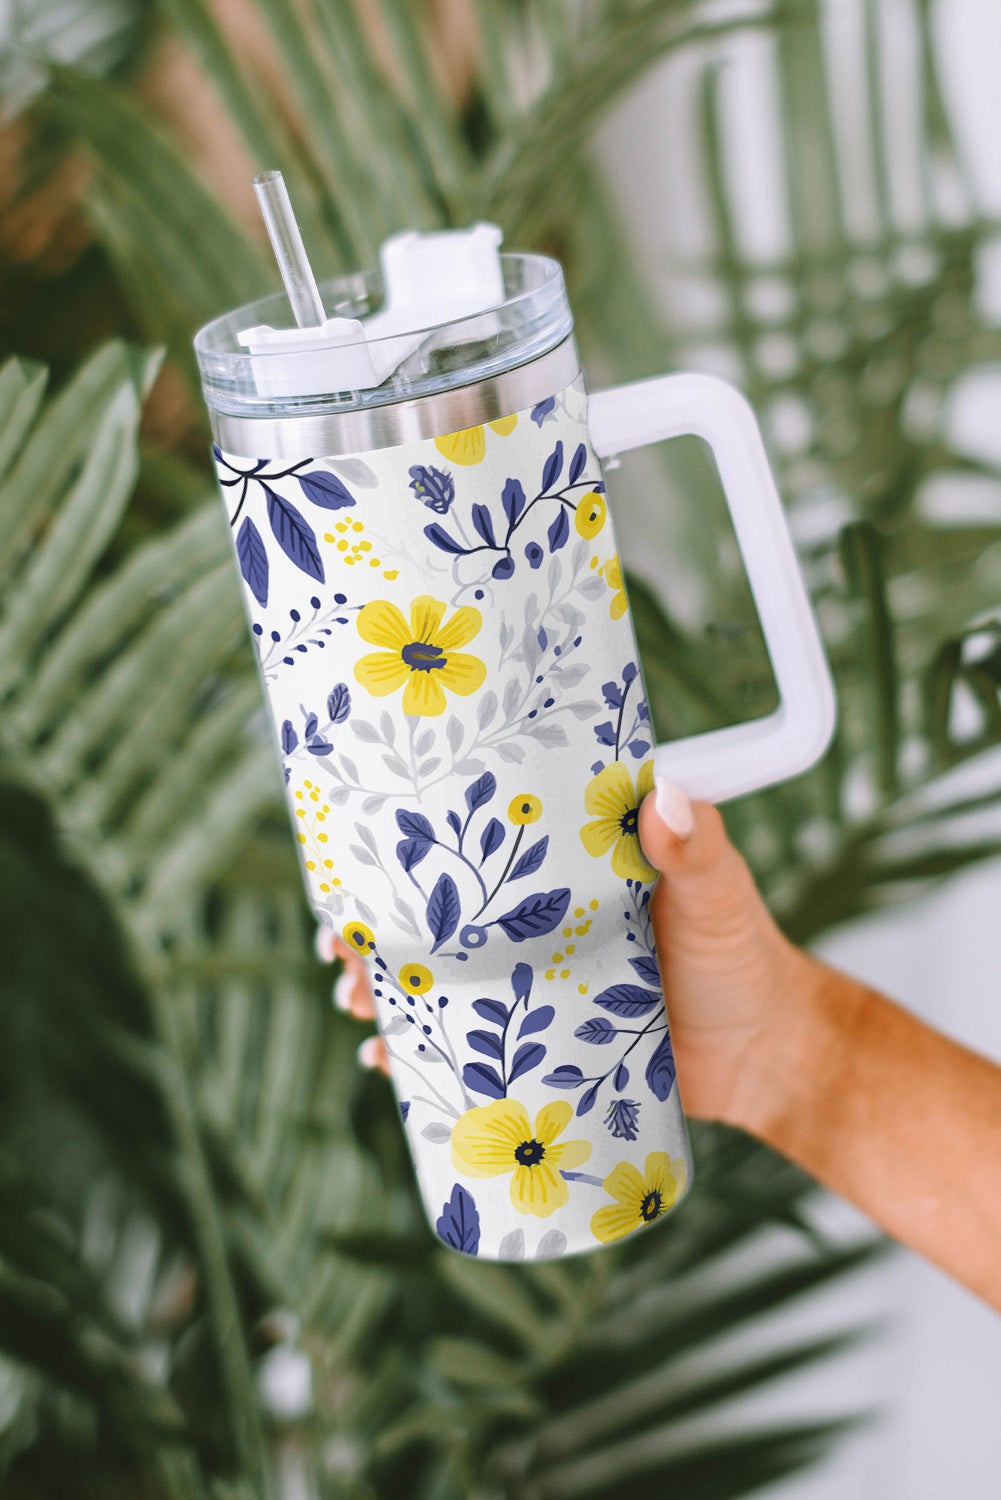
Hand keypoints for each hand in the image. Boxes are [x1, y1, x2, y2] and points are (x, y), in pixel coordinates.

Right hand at [317, 781, 821, 1131]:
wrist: (765, 1056)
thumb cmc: (744, 956)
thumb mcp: (718, 893)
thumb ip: (696, 848)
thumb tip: (667, 799)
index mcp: (565, 870)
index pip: (476, 843)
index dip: (411, 851)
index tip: (358, 856)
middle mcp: (533, 921)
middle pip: (436, 917)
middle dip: (376, 929)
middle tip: (339, 947)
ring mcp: (529, 983)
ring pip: (437, 981)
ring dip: (385, 990)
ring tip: (354, 1004)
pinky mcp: (536, 1042)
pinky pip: (463, 1046)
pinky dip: (420, 1057)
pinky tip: (385, 1066)